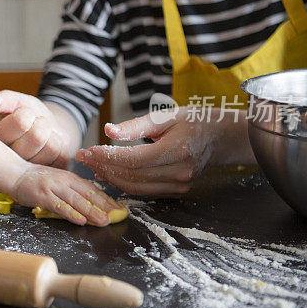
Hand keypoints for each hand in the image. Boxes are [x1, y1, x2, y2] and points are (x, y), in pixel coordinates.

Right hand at [0, 91, 70, 167]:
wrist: (44, 126)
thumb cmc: (24, 112)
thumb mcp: (11, 101)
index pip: (22, 121)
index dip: (27, 113)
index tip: (22, 116)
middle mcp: (6, 162)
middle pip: (37, 134)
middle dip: (41, 123)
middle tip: (33, 125)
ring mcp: (25, 172)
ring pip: (51, 146)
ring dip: (51, 134)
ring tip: (40, 136)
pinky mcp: (44, 175)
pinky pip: (60, 156)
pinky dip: (59, 145)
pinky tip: (47, 147)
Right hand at [12, 164, 125, 225]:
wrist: (14, 173)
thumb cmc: (36, 180)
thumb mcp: (58, 181)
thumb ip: (72, 190)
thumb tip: (90, 203)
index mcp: (70, 177)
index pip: (93, 189)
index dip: (107, 200)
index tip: (119, 210)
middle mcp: (64, 181)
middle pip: (88, 195)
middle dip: (104, 207)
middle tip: (117, 217)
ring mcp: (53, 188)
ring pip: (76, 201)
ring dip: (92, 212)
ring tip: (104, 221)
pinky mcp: (42, 196)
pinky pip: (59, 206)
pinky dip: (71, 213)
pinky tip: (81, 220)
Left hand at [75, 107, 250, 196]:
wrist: (221, 137)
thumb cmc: (192, 121)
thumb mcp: (164, 116)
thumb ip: (135, 126)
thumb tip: (108, 130)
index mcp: (177, 150)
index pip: (133, 159)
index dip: (107, 157)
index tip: (88, 150)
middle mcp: (179, 172)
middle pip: (132, 176)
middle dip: (103, 167)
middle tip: (84, 158)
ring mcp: (180, 185)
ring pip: (136, 188)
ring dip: (111, 178)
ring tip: (93, 167)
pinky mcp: (178, 191)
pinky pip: (145, 191)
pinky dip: (125, 184)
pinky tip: (110, 174)